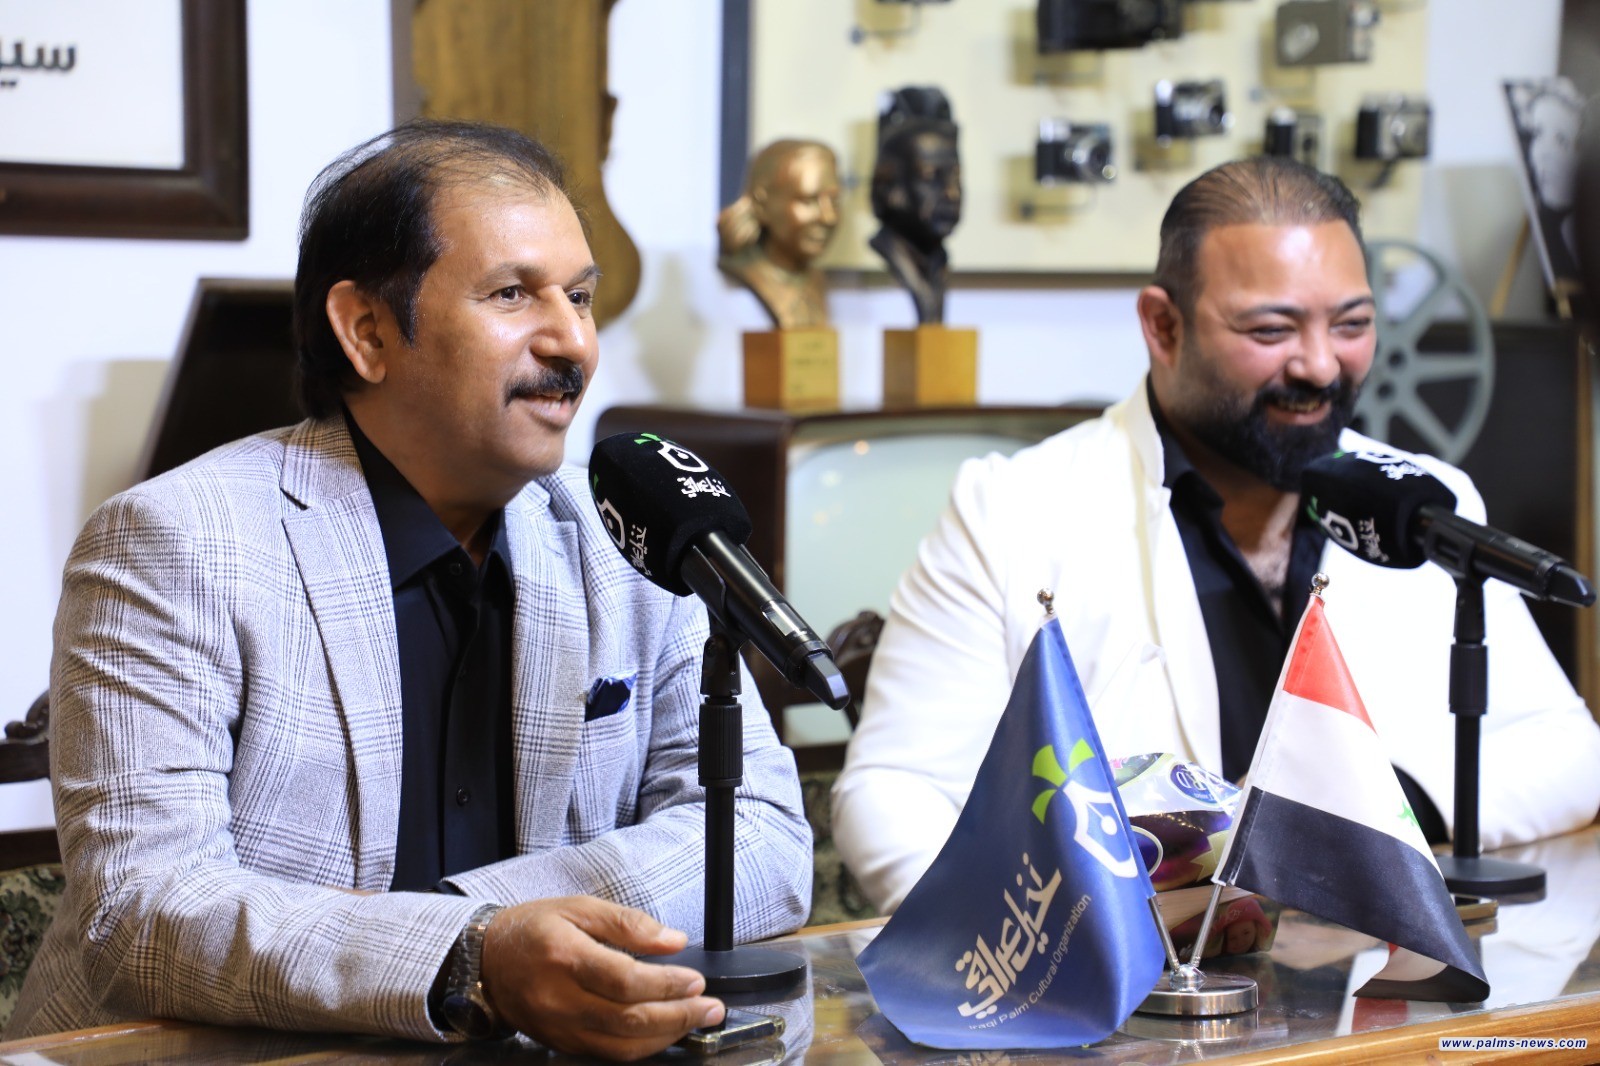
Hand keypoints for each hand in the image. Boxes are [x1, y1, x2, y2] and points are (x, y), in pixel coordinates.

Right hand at [480, 896, 723, 1059]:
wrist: (486, 960)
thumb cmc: (534, 929)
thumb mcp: (579, 907)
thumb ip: (628, 923)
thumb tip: (673, 940)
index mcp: (565, 957)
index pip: (626, 981)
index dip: (667, 984)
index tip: (696, 979)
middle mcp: (560, 999)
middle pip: (629, 1019)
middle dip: (679, 1016)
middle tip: (710, 1007)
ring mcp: (560, 1027)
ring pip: (622, 1045)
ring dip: (667, 1036)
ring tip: (697, 1021)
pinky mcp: (561, 1043)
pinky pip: (608, 1053)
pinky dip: (642, 1046)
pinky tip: (664, 1033)